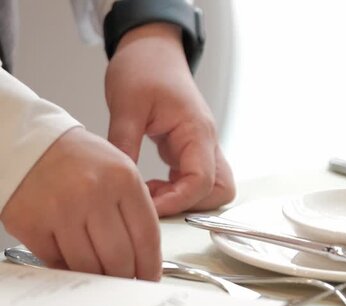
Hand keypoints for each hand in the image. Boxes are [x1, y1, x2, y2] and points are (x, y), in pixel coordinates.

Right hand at [0, 128, 160, 279]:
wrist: (31, 143)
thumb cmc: (79, 159)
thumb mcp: (121, 171)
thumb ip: (136, 210)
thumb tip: (145, 256)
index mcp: (123, 179)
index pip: (147, 237)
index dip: (151, 265)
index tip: (150, 277)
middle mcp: (93, 193)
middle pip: (120, 258)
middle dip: (125, 276)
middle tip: (126, 281)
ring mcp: (60, 210)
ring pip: (88, 265)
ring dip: (98, 276)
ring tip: (101, 273)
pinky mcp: (31, 224)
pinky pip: (56, 262)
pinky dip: (68, 267)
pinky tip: (73, 260)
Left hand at [105, 23, 234, 216]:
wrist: (152, 50)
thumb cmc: (144, 68)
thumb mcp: (127, 105)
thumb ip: (125, 144)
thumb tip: (120, 182)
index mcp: (197, 130)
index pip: (202, 180)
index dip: (178, 201)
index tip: (149, 208)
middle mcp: (206, 142)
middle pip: (219, 190)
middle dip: (191, 205)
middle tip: (155, 204)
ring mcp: (201, 147)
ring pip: (211, 189)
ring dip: (185, 199)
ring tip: (151, 194)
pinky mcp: (189, 150)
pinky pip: (194, 181)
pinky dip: (176, 191)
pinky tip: (151, 186)